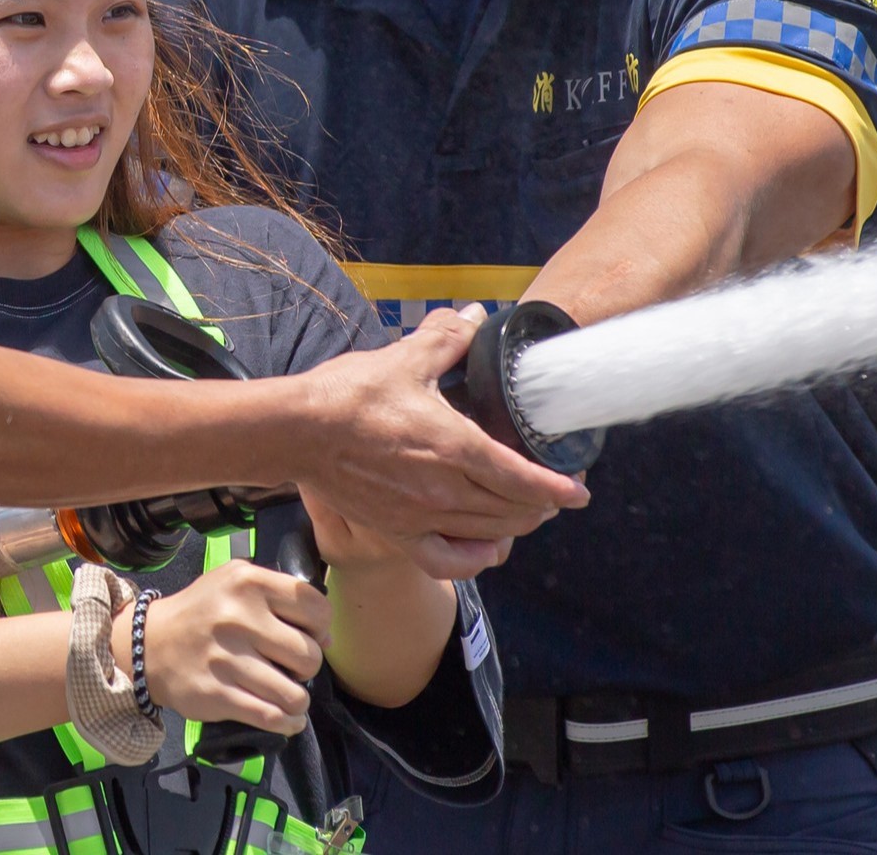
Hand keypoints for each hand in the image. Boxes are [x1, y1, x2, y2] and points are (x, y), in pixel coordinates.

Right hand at [117, 560, 328, 733]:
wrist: (148, 645)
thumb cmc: (202, 612)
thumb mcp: (235, 583)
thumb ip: (279, 597)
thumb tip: (325, 637)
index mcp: (248, 582)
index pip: (315, 607)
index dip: (320, 627)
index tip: (308, 636)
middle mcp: (237, 617)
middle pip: (309, 655)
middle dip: (307, 667)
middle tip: (290, 667)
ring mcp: (226, 659)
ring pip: (294, 694)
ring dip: (297, 701)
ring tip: (288, 695)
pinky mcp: (217, 694)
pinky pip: (271, 717)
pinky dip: (287, 723)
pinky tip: (286, 719)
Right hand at [285, 310, 587, 580]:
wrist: (296, 431)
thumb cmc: (348, 394)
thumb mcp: (403, 359)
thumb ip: (446, 340)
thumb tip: (474, 318)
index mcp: (454, 446)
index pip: (523, 478)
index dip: (558, 488)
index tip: (580, 490)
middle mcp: (444, 489)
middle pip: (514, 511)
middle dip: (543, 504)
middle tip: (555, 492)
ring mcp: (420, 516)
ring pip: (488, 534)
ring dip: (517, 526)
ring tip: (528, 512)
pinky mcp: (396, 531)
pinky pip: (446, 559)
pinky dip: (474, 558)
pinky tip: (486, 547)